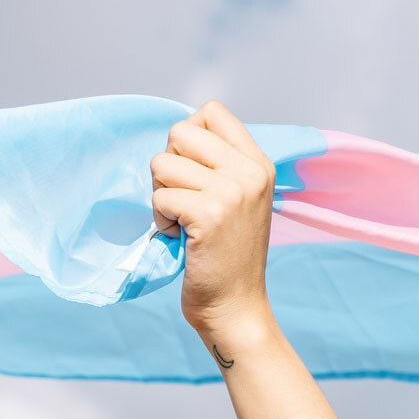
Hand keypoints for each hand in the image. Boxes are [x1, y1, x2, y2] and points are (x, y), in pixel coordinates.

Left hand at [151, 101, 277, 338]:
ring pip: (163, 163)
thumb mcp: (238, 199)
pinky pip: (160, 196)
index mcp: (258, 163)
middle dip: (168, 166)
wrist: (236, 307)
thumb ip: (219, 164)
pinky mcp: (208, 215)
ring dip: (161, 195)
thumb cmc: (227, 256)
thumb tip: (178, 135)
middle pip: (180, 132)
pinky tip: (178, 238)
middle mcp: (249, 172)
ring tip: (181, 222)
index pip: (211, 111)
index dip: (188, 138)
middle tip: (182, 200)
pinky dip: (160, 220)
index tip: (193, 173)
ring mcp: (231, 192)